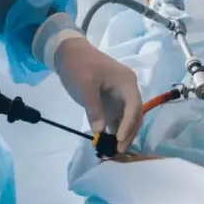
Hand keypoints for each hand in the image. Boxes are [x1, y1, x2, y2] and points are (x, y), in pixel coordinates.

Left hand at [53, 37, 141, 152]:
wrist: (69, 52)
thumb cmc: (79, 66)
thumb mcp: (85, 87)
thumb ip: (94, 109)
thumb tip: (100, 131)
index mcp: (127, 82)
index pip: (134, 106)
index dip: (128, 124)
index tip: (119, 139)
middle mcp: (128, 90)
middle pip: (135, 115)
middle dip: (128, 133)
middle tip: (118, 150)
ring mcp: (121, 97)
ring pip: (128, 119)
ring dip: (123, 134)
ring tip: (115, 151)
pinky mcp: (112, 102)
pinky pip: (118, 118)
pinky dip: (115, 130)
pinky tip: (110, 143)